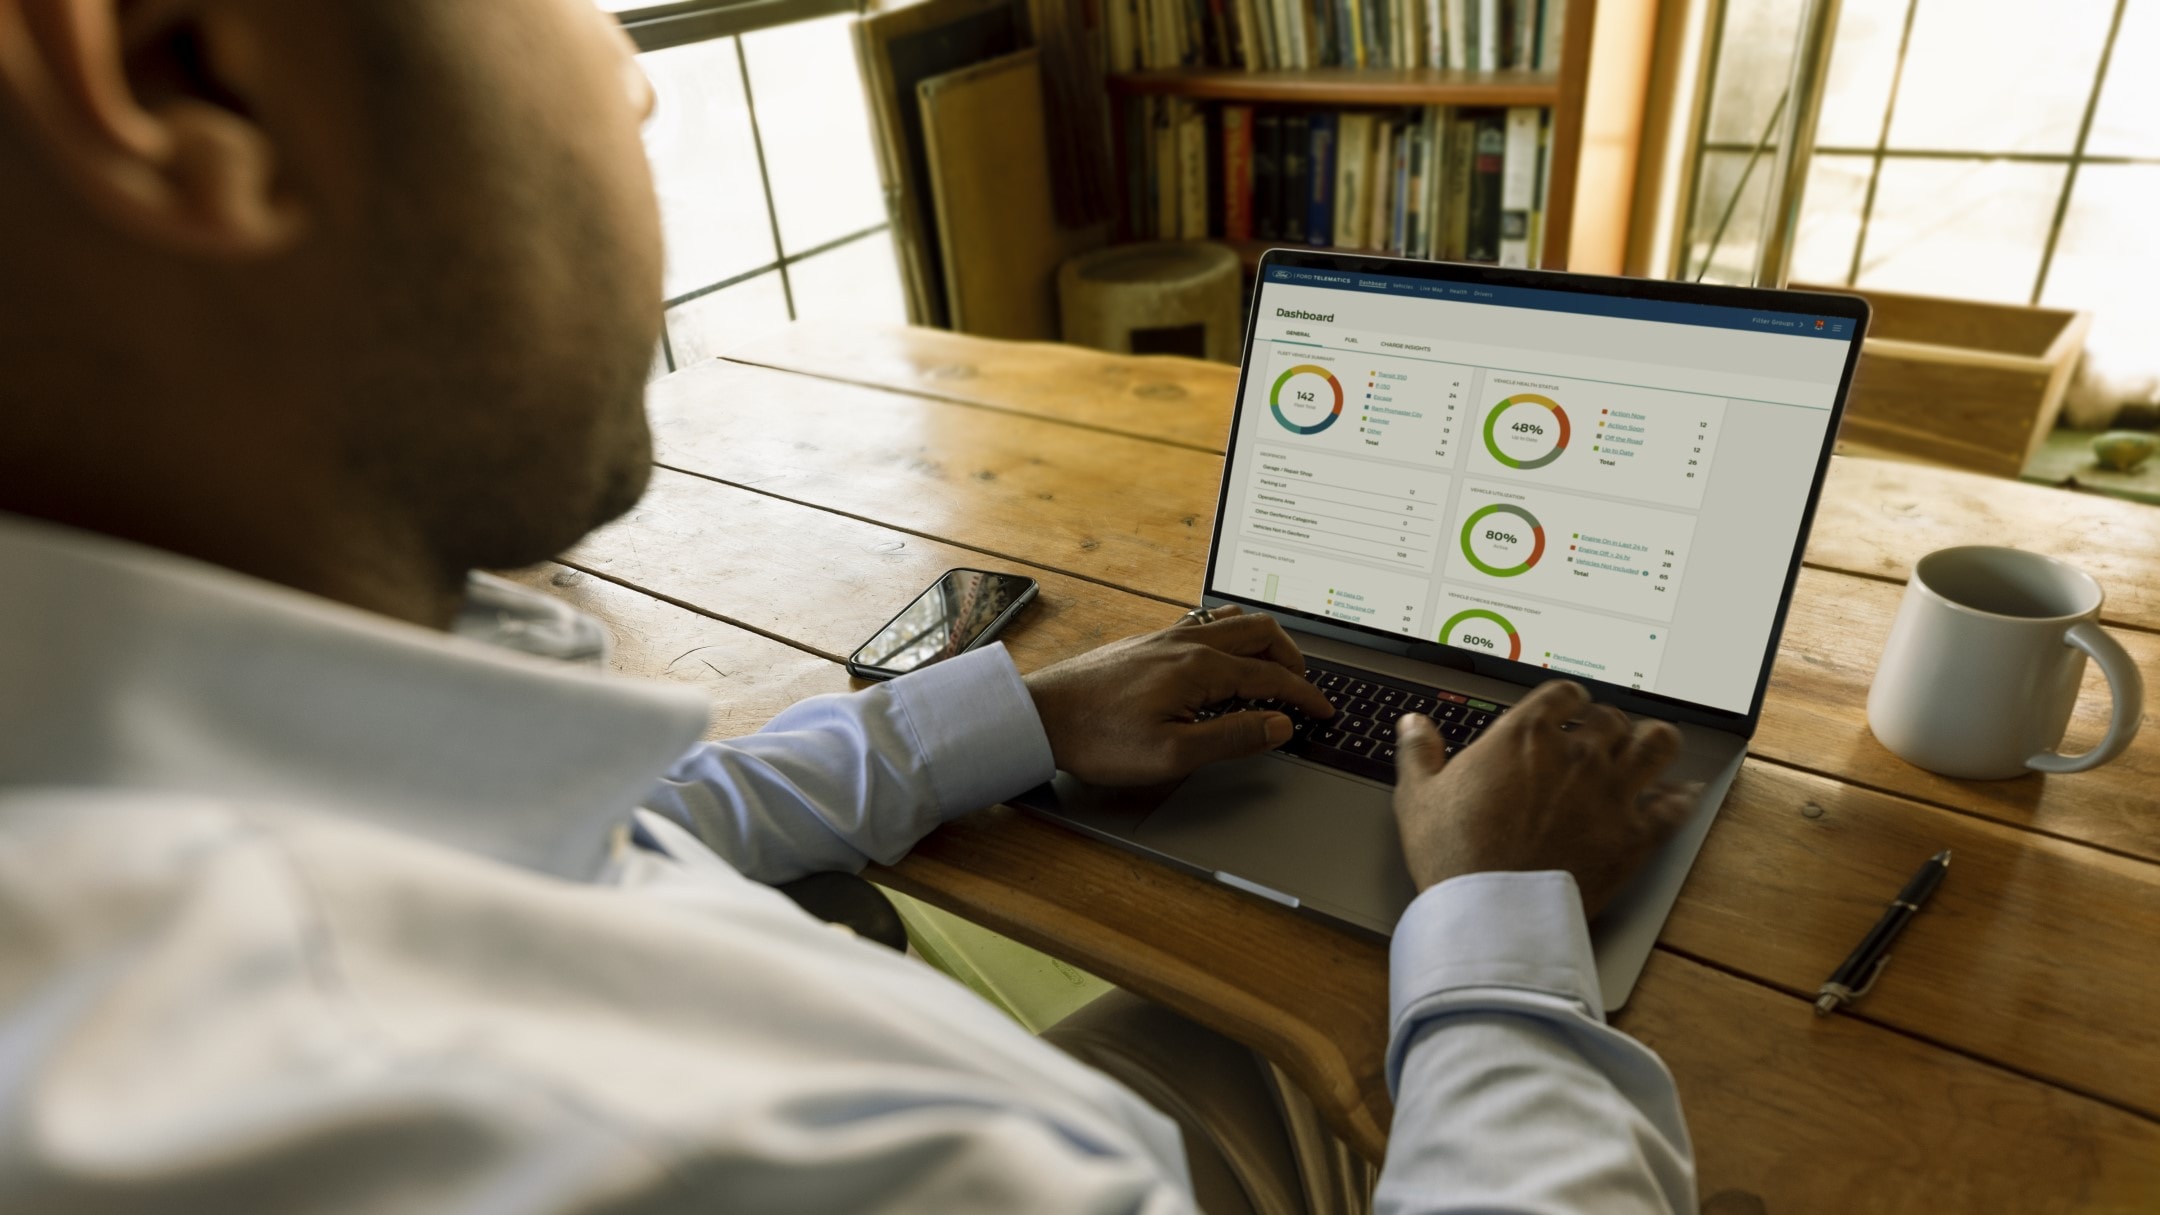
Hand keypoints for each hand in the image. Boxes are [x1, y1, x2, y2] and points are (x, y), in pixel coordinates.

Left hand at [1022, 607, 1336, 786]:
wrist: (1039, 716)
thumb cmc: (1098, 738)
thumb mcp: (1173, 754)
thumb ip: (1232, 737)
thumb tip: (1279, 725)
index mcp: (1199, 667)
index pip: (1271, 675)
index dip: (1304, 695)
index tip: (1324, 712)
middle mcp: (1186, 642)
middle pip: (1259, 631)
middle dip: (1292, 656)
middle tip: (1303, 686)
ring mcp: (1164, 637)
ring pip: (1231, 622)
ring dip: (1262, 641)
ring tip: (1272, 669)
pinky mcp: (1146, 643)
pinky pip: (1203, 625)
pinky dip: (1231, 638)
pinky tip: (1221, 662)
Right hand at [1391, 680, 1699, 916]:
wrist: (1493, 913)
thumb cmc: (1454, 856)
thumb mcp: (1419, 798)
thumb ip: (1419, 752)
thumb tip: (1413, 725)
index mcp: (1525, 735)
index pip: (1564, 693)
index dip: (1568, 699)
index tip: (1567, 709)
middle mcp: (1576, 754)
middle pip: (1612, 718)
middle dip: (1607, 724)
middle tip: (1602, 738)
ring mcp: (1612, 792)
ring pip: (1657, 744)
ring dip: (1654, 743)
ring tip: (1650, 748)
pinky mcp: (1636, 835)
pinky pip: (1676, 804)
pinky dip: (1681, 796)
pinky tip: (1682, 794)